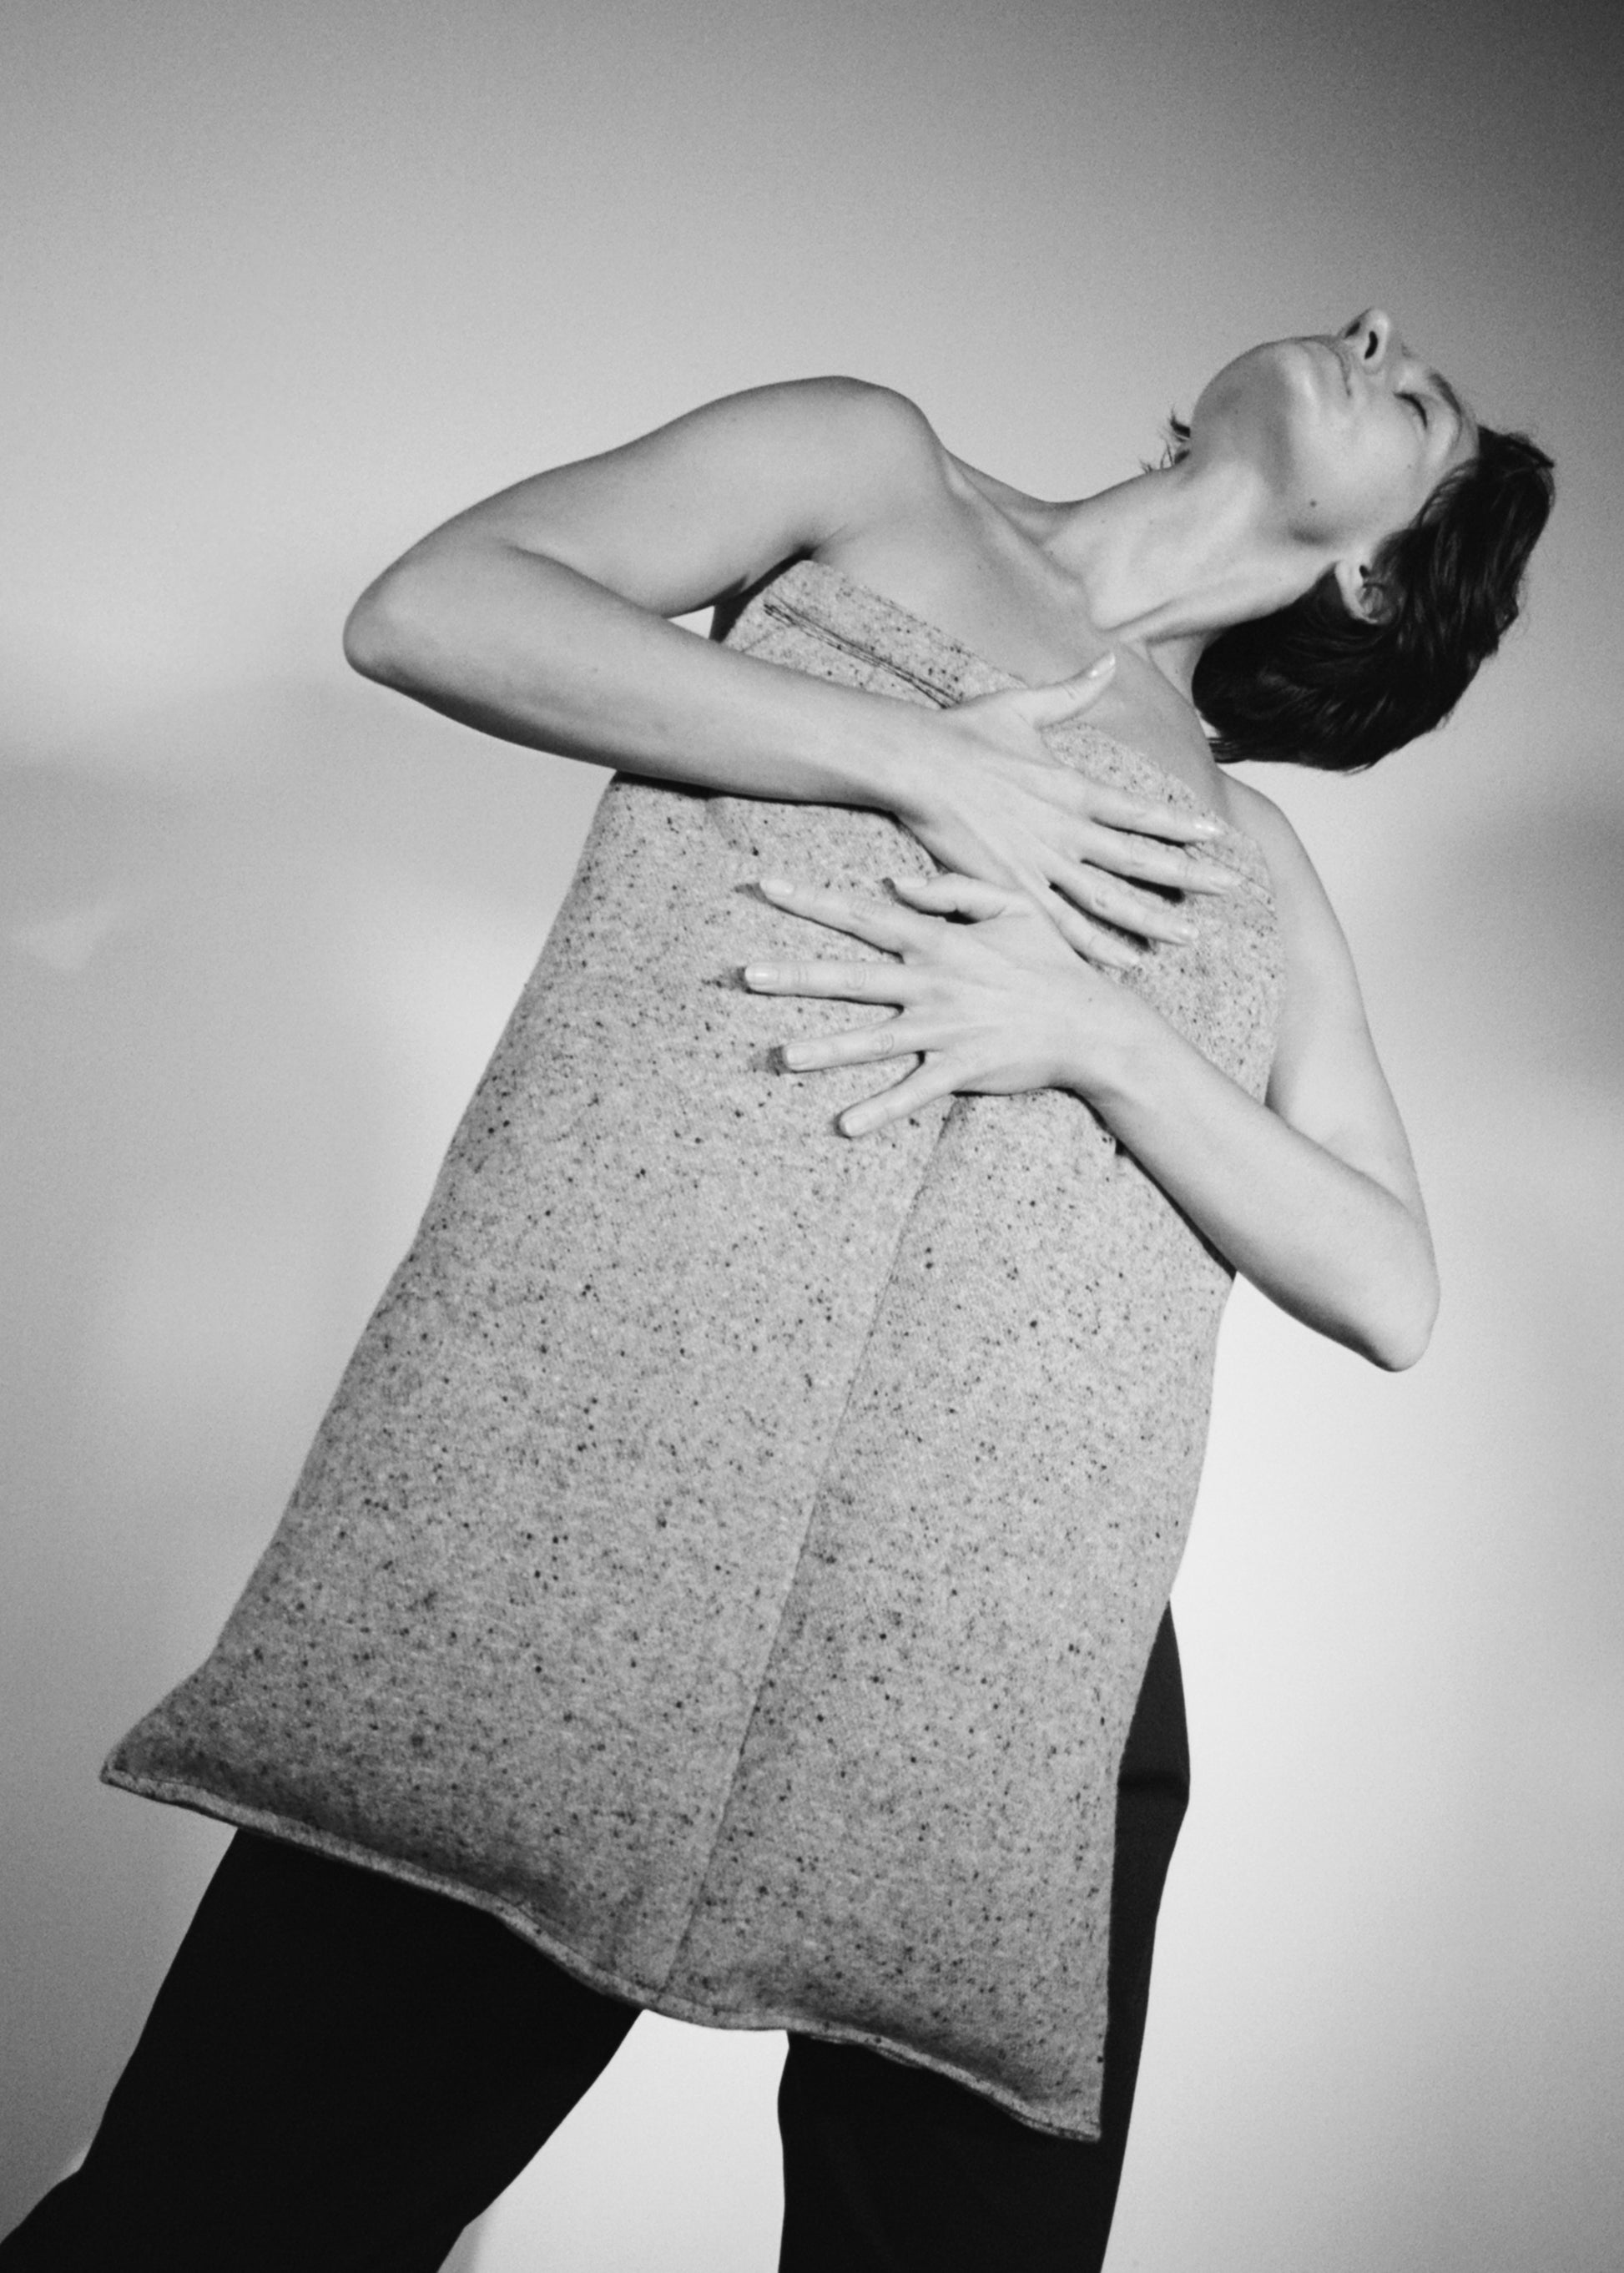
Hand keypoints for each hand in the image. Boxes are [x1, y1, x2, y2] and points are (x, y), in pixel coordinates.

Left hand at [743, 872, 1144, 1136]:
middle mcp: (932, 984)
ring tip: (782, 1057)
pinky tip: (845, 1126)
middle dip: (796, 975)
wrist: (1091, 1021)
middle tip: (745, 975)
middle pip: (851, 977)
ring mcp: (944, 1029)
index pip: (864, 915)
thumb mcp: (1011, 906)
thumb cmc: (1049, 960)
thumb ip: (952, 889)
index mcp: (938, 942)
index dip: (814, 899)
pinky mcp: (961, 1068)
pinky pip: (913, 1093)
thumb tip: (894, 882)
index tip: (768, 887)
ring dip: (826, 1050)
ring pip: (873, 1040)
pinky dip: (880, 1111)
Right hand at [892, 658, 1237, 969]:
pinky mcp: (1011, 889)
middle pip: (1141, 860)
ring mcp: (1041, 863)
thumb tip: (1108, 662)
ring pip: (1110, 900)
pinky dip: (1096, 947)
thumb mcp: (1024, 705)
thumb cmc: (964, 732)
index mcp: (1074, 788)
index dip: (1183, 826)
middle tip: (1230, 891)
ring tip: (1189, 937)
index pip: (1143, 812)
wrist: (916, 764)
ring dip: (1152, 920)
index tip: (1219, 837)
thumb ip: (1072, 693)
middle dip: (1189, 877)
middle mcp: (1067, 830)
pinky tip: (1125, 963)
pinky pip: (1061, 927)